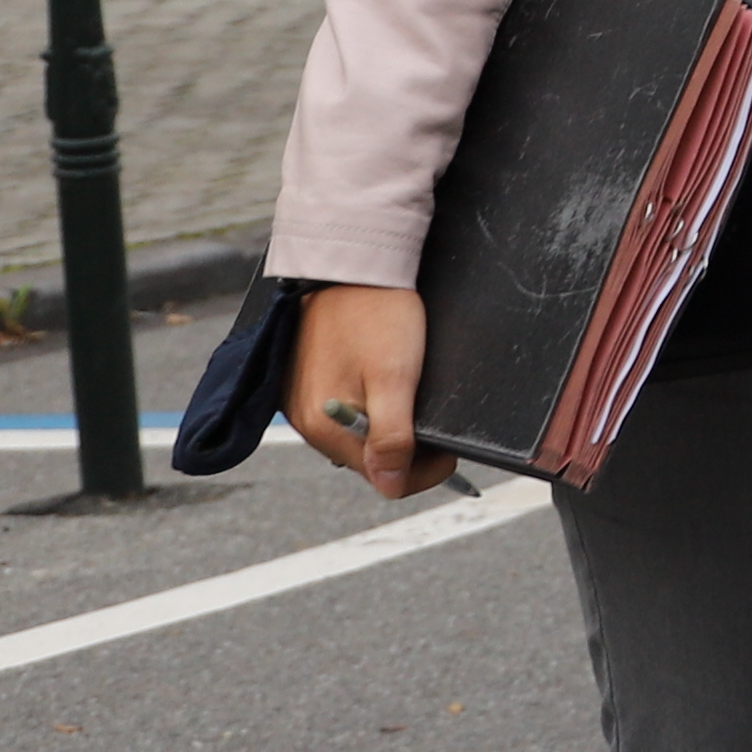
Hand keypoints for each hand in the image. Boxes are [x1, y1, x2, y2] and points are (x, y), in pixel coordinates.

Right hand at [284, 284, 452, 497]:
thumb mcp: (396, 377)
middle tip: (432, 418)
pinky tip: (385, 386)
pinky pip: (344, 413)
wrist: (352, 265)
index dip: (424, 470)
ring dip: (390, 428)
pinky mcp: (305, 384)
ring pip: (359, 436)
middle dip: (408, 450)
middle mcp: (307, 423)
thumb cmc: (377, 314)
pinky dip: (370, 408)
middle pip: (370, 459)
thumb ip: (392, 436)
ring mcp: (302, 404)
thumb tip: (390, 486)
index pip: (383, 478)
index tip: (448, 449)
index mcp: (326, 428)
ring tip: (411, 398)